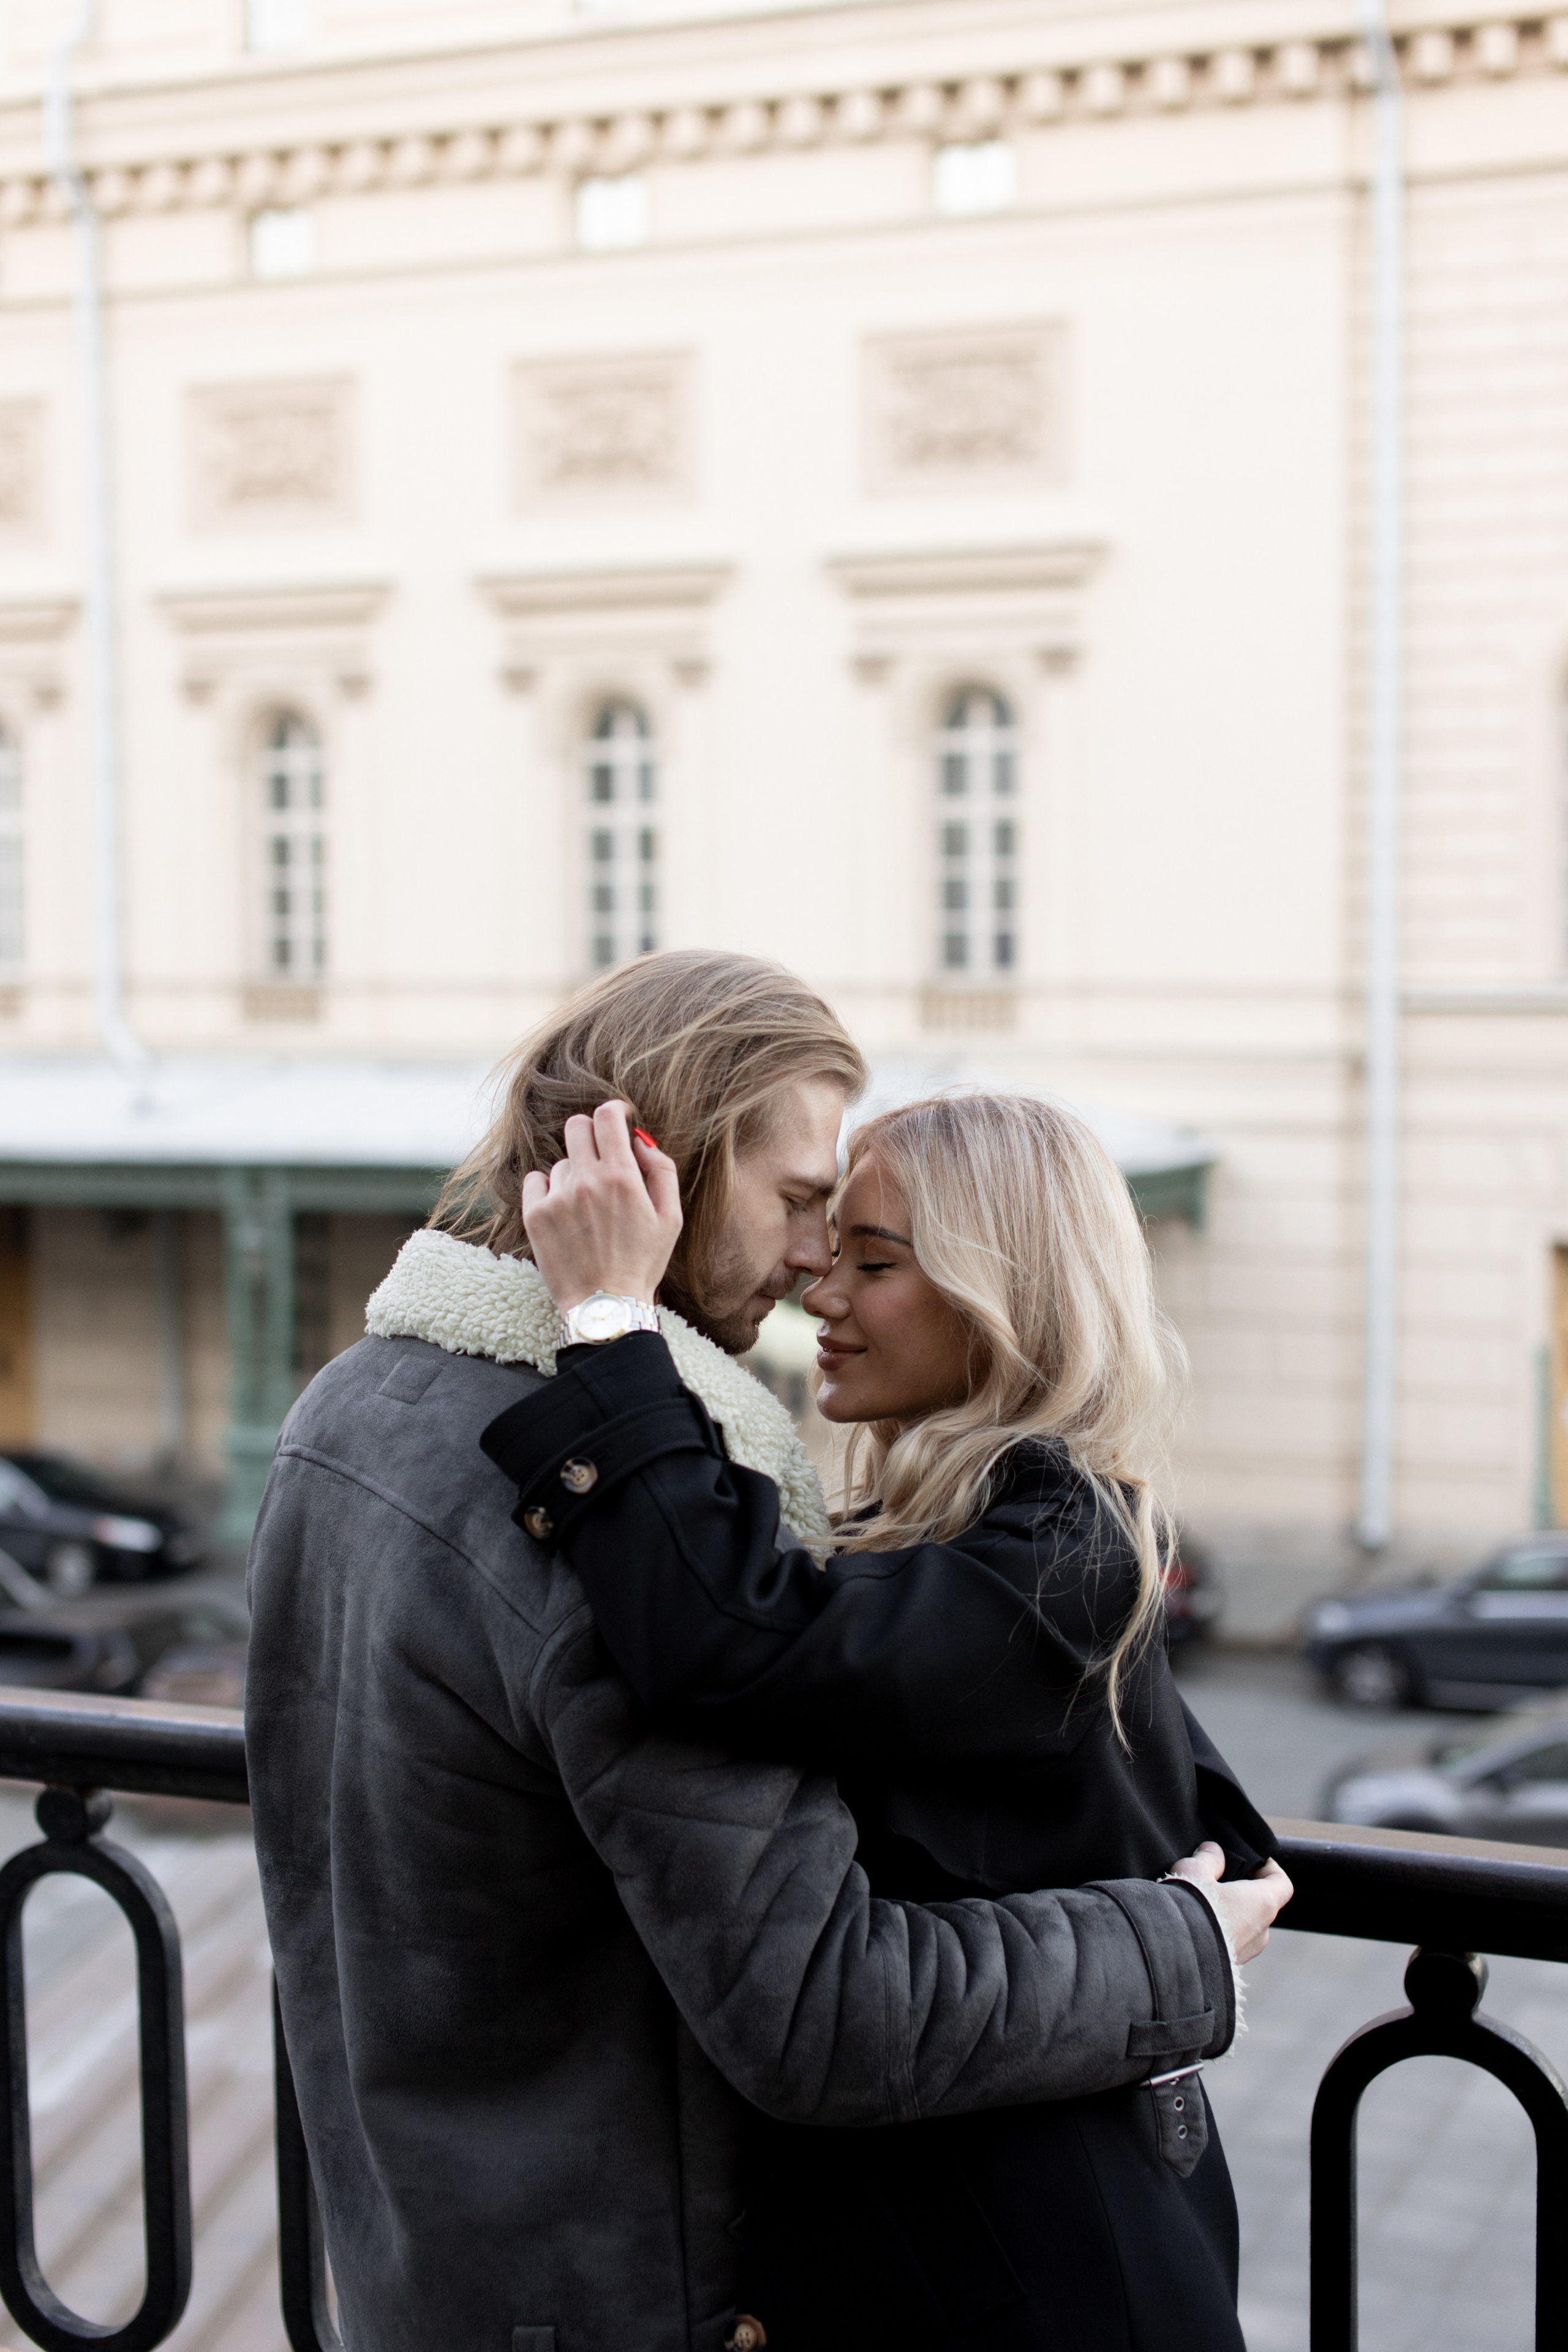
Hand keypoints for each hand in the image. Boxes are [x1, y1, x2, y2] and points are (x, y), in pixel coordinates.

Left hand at [521, 1101, 682, 1314]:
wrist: (604, 1307)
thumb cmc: (642, 1263)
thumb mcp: (671, 1218)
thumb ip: (660, 1170)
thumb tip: (639, 1140)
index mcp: (622, 1177)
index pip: (607, 1116)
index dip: (613, 1111)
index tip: (617, 1119)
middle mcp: (587, 1180)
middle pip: (577, 1126)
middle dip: (591, 1135)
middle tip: (600, 1158)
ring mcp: (558, 1197)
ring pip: (562, 1161)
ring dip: (575, 1174)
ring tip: (587, 1209)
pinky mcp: (535, 1214)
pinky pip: (536, 1179)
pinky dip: (548, 1188)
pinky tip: (563, 1211)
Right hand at [1167, 1842, 1292, 1964]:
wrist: (1174, 1955)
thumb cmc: (1191, 1909)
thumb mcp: (1195, 1871)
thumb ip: (1208, 1859)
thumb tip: (1213, 1851)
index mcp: (1262, 1903)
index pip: (1282, 1884)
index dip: (1269, 1869)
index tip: (1253, 1862)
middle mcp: (1261, 1931)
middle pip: (1262, 1905)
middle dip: (1244, 1892)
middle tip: (1220, 1880)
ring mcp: (1247, 1952)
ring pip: (1246, 1926)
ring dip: (1231, 1914)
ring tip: (1202, 1904)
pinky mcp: (1231, 1967)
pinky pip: (1232, 1943)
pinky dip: (1220, 1932)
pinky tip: (1196, 1925)